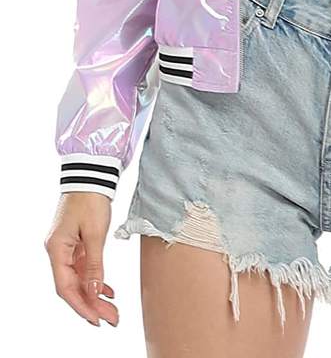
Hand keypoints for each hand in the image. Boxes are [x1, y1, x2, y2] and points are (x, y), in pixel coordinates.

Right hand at [44, 193, 119, 327]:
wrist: (92, 174)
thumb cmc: (91, 198)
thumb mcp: (95, 233)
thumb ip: (94, 264)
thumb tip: (94, 291)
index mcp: (56, 250)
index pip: (66, 287)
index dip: (82, 305)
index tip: (97, 320)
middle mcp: (58, 251)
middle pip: (72, 286)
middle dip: (91, 304)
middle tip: (111, 319)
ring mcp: (66, 247)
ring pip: (79, 278)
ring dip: (94, 294)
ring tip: (112, 309)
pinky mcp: (76, 242)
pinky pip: (83, 267)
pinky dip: (95, 279)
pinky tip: (106, 290)